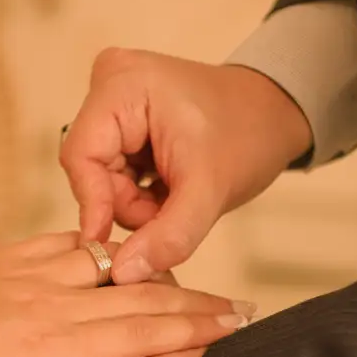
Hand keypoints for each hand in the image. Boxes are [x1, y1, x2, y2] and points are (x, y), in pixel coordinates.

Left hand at [0, 233, 243, 356]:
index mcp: (48, 345)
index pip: (139, 332)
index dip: (192, 329)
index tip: (236, 326)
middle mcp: (47, 302)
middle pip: (135, 294)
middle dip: (191, 300)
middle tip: (236, 307)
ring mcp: (26, 272)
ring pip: (106, 263)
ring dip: (148, 271)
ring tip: (187, 283)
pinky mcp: (3, 256)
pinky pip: (65, 243)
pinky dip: (97, 250)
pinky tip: (108, 256)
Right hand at [61, 52, 311, 281]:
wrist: (274, 118)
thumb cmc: (248, 136)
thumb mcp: (209, 191)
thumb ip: (167, 236)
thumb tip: (121, 273)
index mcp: (122, 84)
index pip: (81, 156)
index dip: (94, 205)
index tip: (105, 246)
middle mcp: (109, 83)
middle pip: (91, 170)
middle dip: (128, 204)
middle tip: (168, 211)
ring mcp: (114, 101)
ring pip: (102, 179)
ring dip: (137, 203)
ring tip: (176, 196)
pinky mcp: (121, 121)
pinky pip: (113, 174)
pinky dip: (140, 193)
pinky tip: (169, 187)